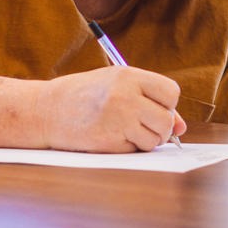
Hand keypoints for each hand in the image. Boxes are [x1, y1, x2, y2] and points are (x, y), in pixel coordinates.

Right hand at [36, 67, 187, 152]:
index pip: (171, 92)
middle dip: (160, 127)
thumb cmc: (86, 96)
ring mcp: (118, 120)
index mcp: (129, 76)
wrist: (46, 111)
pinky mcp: (109, 142)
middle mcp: (125, 96)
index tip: (153, 106)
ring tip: (125, 130)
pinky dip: (129, 148)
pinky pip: (136, 150)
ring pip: (155, 139)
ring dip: (146, 140)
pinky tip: (111, 137)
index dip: (166, 104)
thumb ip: (151, 101)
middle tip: (141, 124)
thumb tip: (181, 127)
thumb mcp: (117, 86)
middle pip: (166, 120)